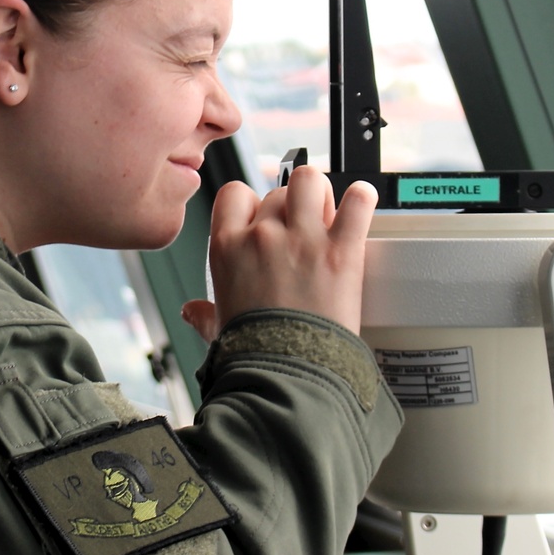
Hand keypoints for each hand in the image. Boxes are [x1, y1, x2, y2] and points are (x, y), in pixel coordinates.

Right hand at [179, 167, 376, 339]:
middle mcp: (262, 235)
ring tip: (328, 213)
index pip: (235, 194)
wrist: (285, 373)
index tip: (264, 220)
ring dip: (320, 194)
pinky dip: (362, 198)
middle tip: (303, 232)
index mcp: (227, 247)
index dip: (252, 203)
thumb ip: (204, 314)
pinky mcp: (341, 250)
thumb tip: (191, 312)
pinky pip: (358, 201)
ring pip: (310, 181)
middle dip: (292, 207)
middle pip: (278, 191)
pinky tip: (360, 205)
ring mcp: (302, 239)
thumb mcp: (218, 329)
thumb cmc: (252, 352)